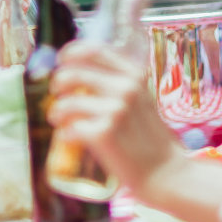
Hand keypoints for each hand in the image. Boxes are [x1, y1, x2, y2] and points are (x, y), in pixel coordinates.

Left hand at [46, 41, 180, 197]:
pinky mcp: (103, 134)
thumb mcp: (142, 100)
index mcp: (135, 75)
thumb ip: (120, 85)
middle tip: (57, 95)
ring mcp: (115, 111)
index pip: (94, 50)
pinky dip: (64, 134)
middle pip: (72, 74)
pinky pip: (69, 128)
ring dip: (56, 111)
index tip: (61, 62)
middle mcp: (126, 89)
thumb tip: (80, 74)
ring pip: (65, 103)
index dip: (70, 53)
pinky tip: (69, 138)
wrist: (165, 172)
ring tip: (57, 118)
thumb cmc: (150, 138)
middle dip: (57, 83)